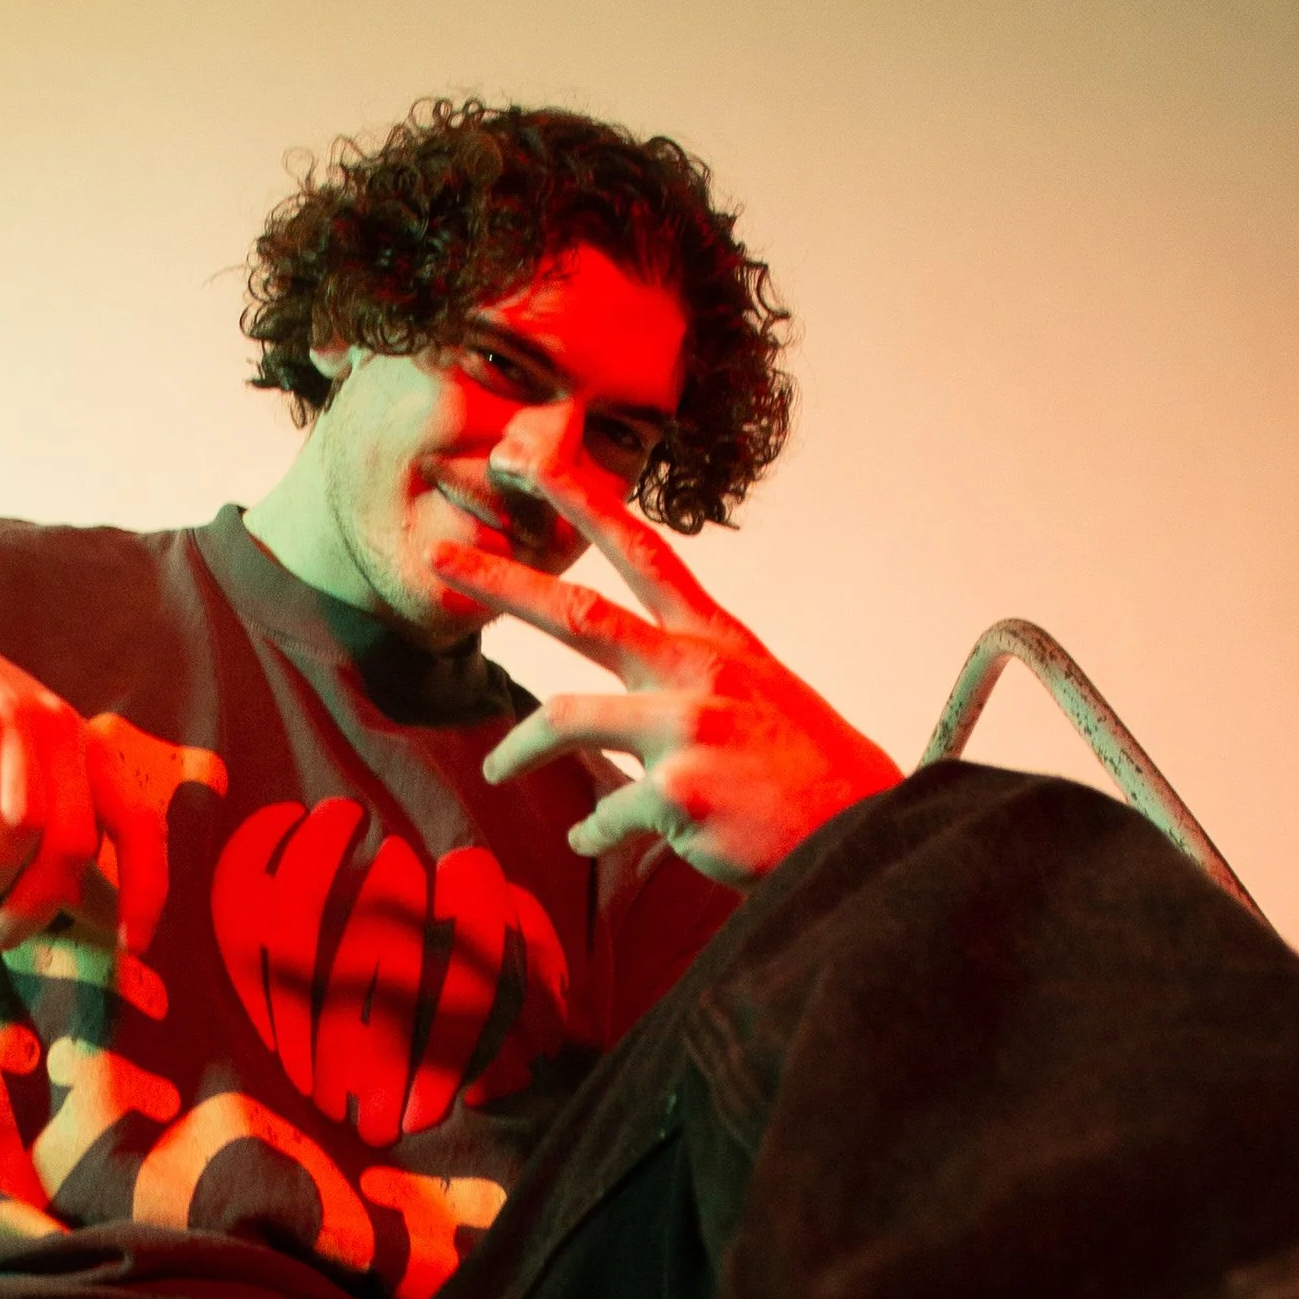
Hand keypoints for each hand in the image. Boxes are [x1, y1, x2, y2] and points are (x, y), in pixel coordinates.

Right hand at [0, 618, 143, 954]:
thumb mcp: (33, 792)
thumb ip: (73, 860)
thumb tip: (114, 929)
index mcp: (89, 752)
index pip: (143, 826)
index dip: (146, 889)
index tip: (131, 947)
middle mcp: (56, 728)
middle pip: (73, 841)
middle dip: (37, 906)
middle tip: (1, 937)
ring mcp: (2, 714)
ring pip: (18, 824)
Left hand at [457, 473, 900, 885]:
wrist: (857, 830)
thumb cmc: (804, 770)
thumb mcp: (758, 693)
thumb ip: (694, 676)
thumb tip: (639, 685)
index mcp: (714, 639)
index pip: (639, 551)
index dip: (579, 498)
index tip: (529, 459)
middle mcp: (695, 671)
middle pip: (579, 611)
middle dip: (501, 580)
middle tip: (440, 557)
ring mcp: (686, 728)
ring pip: (566, 717)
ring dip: (517, 749)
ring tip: (496, 768)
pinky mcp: (678, 793)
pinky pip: (606, 812)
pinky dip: (591, 831)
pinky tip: (589, 839)